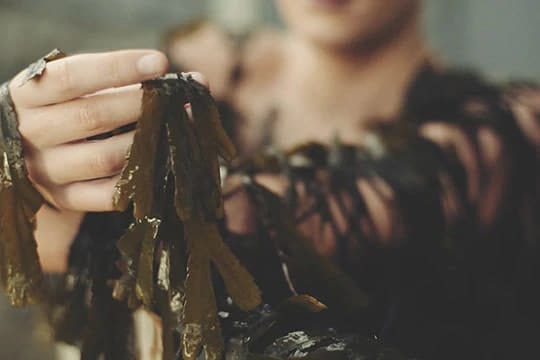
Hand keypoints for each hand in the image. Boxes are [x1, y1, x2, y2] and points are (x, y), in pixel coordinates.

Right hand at [9, 49, 167, 210]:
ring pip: (106, 158)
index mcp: (29, 95)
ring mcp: (48, 171)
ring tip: (178, 128)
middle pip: (92, 117)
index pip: (72, 76)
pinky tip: (163, 164)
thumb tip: (191, 81)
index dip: (118, 68)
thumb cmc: (64, 110)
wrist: (30, 157)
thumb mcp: (74, 89)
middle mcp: (33, 132)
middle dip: (141, 104)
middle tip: (176, 97)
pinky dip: (139, 180)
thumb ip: (121, 81)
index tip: (160, 63)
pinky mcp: (66, 198)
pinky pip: (109, 194)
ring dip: (149, 143)